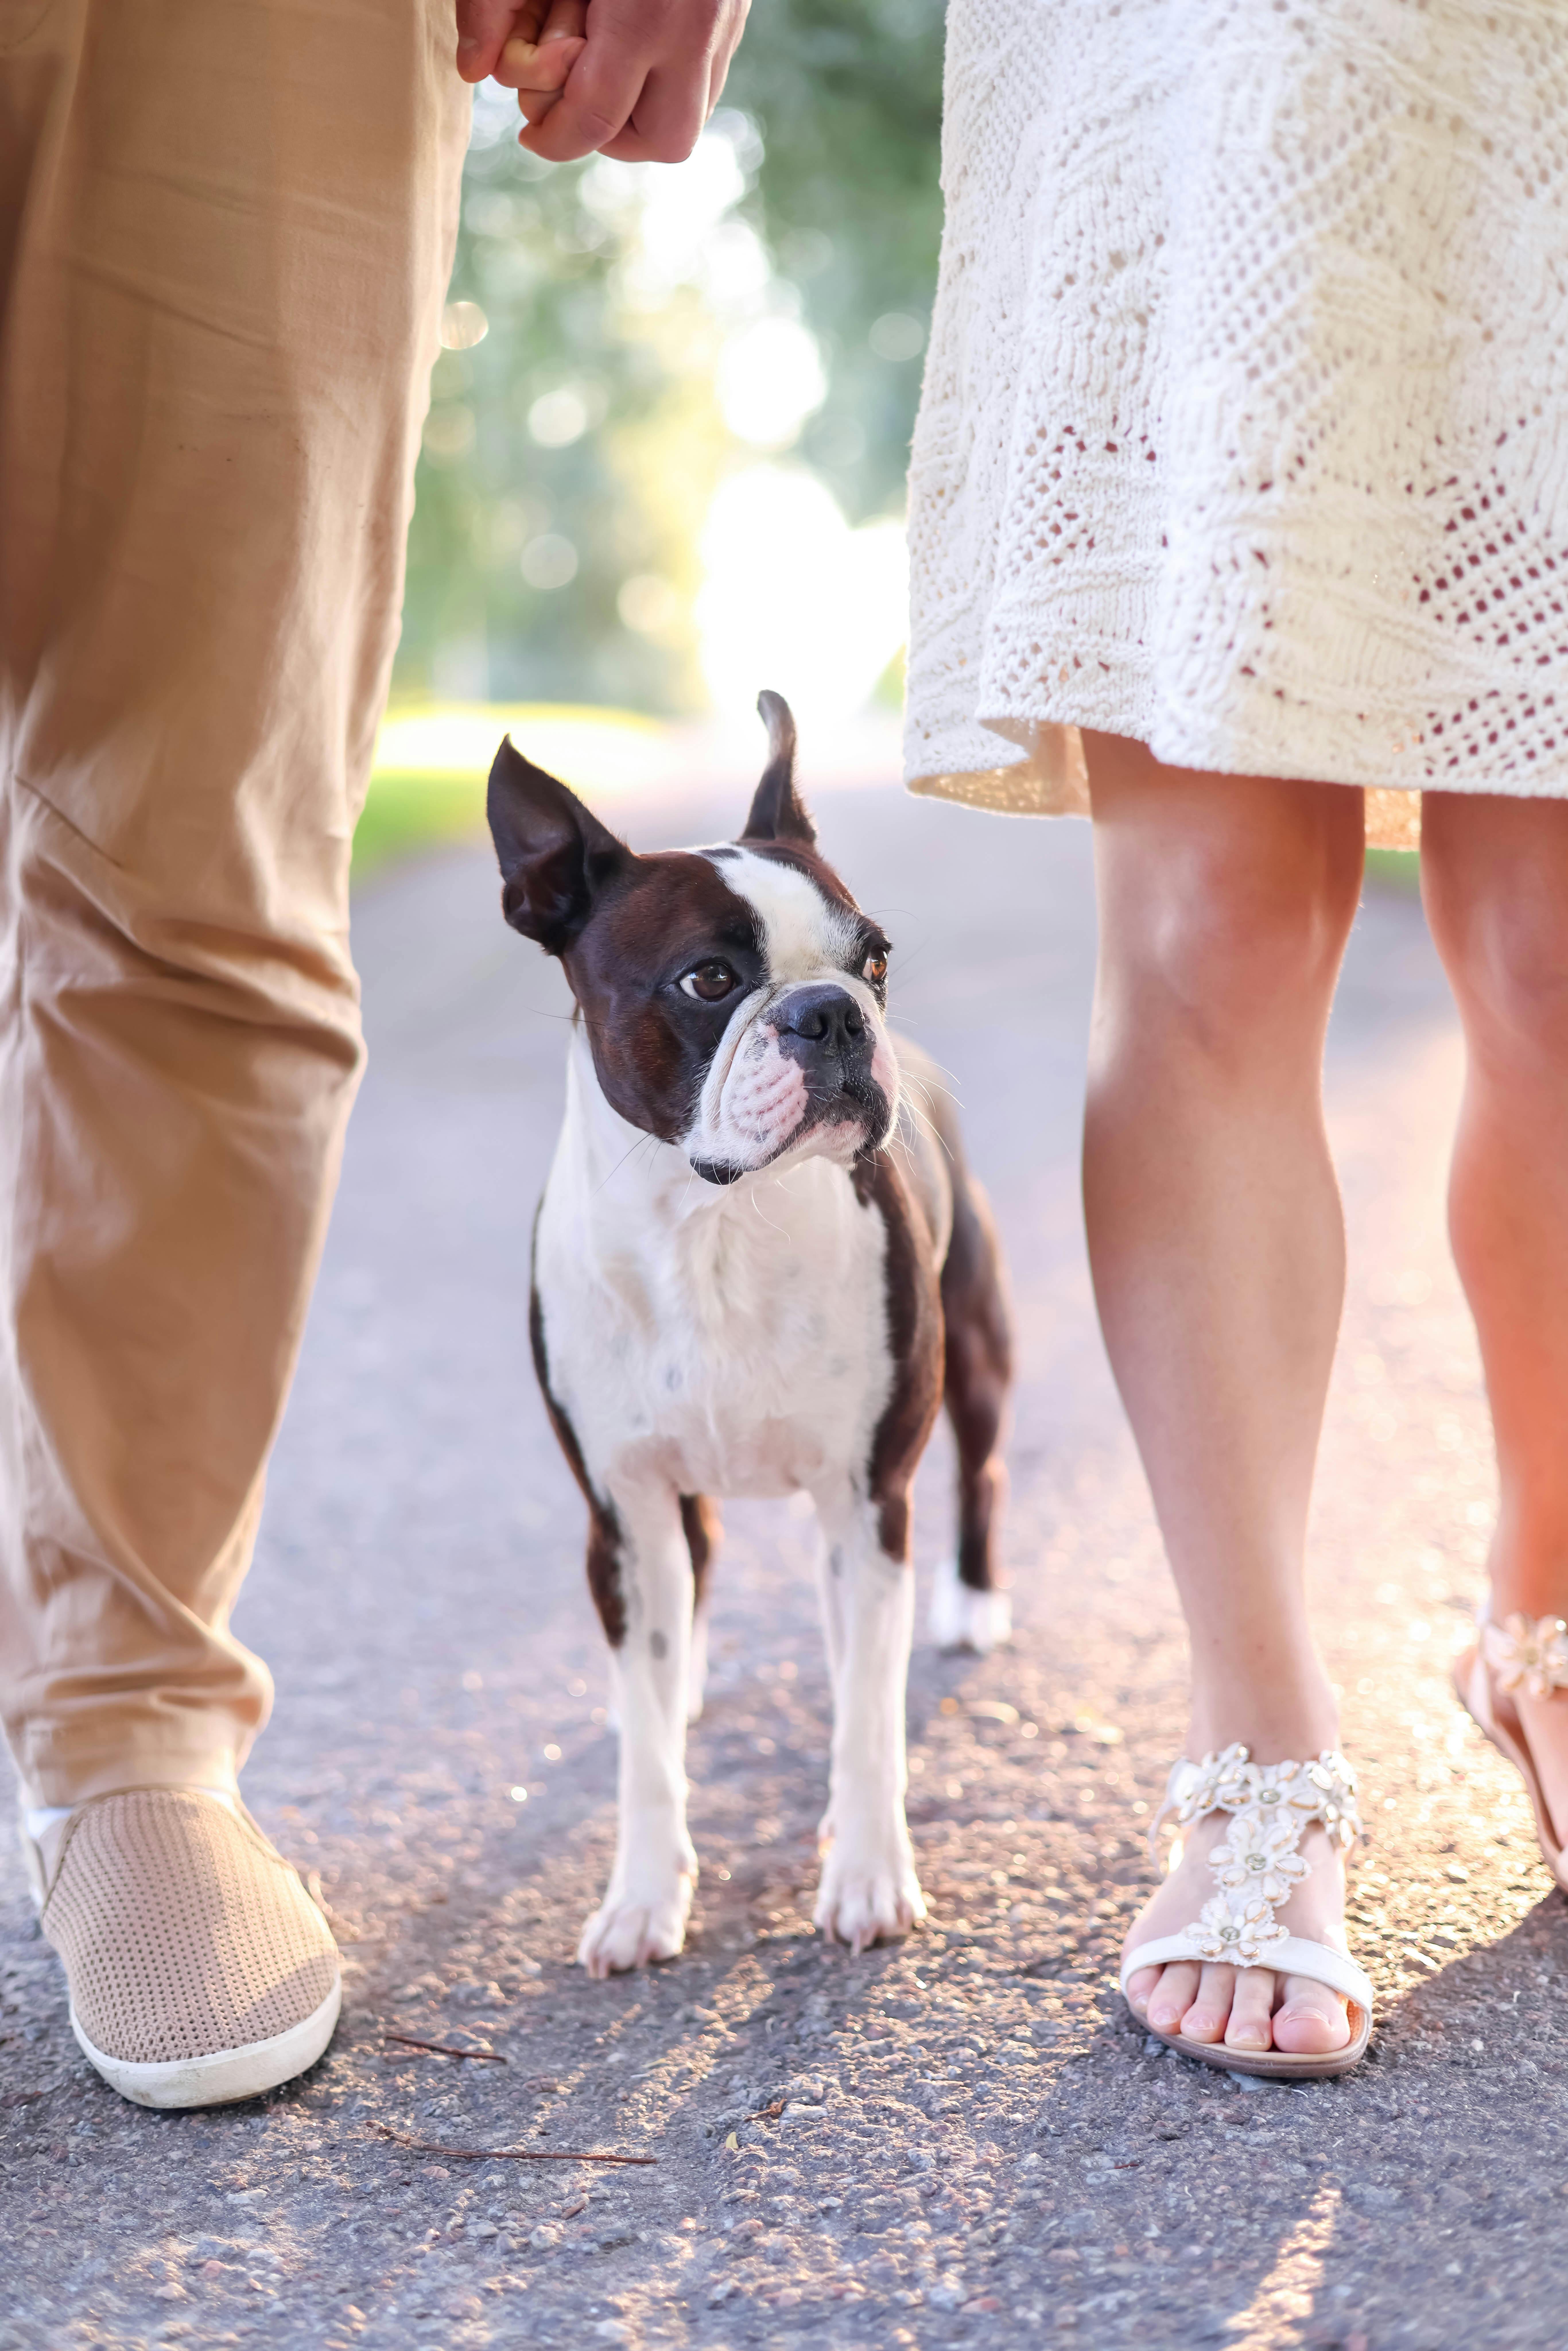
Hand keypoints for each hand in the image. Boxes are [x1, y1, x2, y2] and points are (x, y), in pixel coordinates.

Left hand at [455, 0, 749, 164]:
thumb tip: (473, 68)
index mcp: (645, 12)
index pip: (597, 117)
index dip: (555, 138)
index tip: (531, 132)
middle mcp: (694, 29)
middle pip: (661, 140)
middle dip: (611, 138)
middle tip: (577, 104)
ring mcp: (724, 26)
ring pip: (688, 120)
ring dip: (640, 115)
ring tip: (604, 74)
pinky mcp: (735, 17)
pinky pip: (703, 80)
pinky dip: (664, 81)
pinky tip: (633, 47)